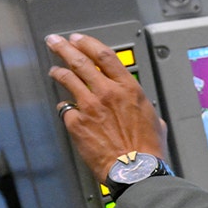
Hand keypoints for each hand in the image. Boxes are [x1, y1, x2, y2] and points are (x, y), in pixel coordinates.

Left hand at [47, 33, 169, 181]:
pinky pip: (65, 108)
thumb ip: (141, 108)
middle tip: (56, 42)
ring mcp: (90, 106)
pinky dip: (64, 106)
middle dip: (65, 48)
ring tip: (54, 69)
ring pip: (68, 78)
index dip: (88, 43)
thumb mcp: (154, 120)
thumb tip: (139, 109)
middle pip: (81, 60)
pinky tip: (63, 106)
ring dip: (58, 71)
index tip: (79, 39)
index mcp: (129, 89)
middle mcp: (108, 92)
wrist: (134, 169)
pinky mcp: (77, 122)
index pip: (105, 55)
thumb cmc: (147, 149)